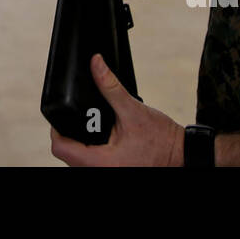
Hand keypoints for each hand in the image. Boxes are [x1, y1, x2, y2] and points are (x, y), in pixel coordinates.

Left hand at [49, 54, 183, 165]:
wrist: (182, 154)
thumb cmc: (162, 140)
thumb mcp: (132, 110)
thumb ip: (110, 87)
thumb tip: (96, 65)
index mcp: (102, 162)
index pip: (60, 147)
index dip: (56, 128)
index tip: (62, 115)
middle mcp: (101, 172)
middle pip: (67, 155)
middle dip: (70, 134)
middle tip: (82, 117)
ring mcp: (106, 174)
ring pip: (78, 161)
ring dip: (82, 143)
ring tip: (94, 126)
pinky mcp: (114, 171)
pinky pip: (92, 163)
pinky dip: (93, 150)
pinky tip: (103, 137)